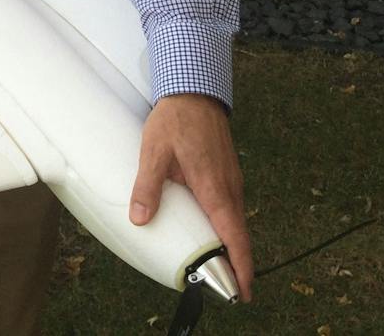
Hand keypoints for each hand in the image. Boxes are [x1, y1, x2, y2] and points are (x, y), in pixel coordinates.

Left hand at [130, 93, 252, 301]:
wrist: (193, 92)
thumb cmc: (176, 120)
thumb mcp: (153, 152)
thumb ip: (148, 186)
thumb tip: (141, 219)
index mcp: (214, 187)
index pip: (234, 236)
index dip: (240, 266)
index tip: (242, 292)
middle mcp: (228, 188)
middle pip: (237, 235)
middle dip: (234, 263)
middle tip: (223, 288)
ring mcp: (230, 180)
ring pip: (234, 221)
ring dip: (230, 245)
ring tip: (215, 265)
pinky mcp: (226, 174)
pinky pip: (229, 207)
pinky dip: (225, 226)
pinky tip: (208, 230)